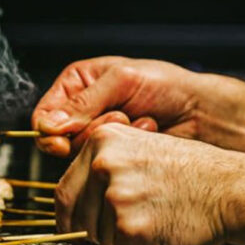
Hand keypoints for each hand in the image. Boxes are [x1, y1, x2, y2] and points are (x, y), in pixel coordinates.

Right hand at [32, 57, 206, 157]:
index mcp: (77, 84)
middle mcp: (83, 112)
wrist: (201, 112)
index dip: (49, 131)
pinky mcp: (115, 157)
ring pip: (81, 154)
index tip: (61, 141)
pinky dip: (125, 149)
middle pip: (59, 140)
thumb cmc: (166, 86)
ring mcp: (99, 137)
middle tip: (121, 117)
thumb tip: (49, 126)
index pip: (43, 115)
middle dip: (91, 132)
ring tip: (140, 121)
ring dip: (112, 138)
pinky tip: (147, 133)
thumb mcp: (122, 80)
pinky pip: (104, 163)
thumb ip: (84, 103)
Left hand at [55, 123, 244, 244]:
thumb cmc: (196, 174)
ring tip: (158, 219)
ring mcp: (117, 199)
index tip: (74, 228)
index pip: (64, 193)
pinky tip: (165, 232)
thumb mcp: (142, 149)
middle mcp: (105, 166)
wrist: (232, 190)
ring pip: (102, 241)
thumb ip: (105, 169)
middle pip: (79, 221)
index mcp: (103, 142)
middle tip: (136, 221)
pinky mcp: (132, 230)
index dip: (71, 217)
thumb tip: (75, 202)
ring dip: (125, 242)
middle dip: (100, 231)